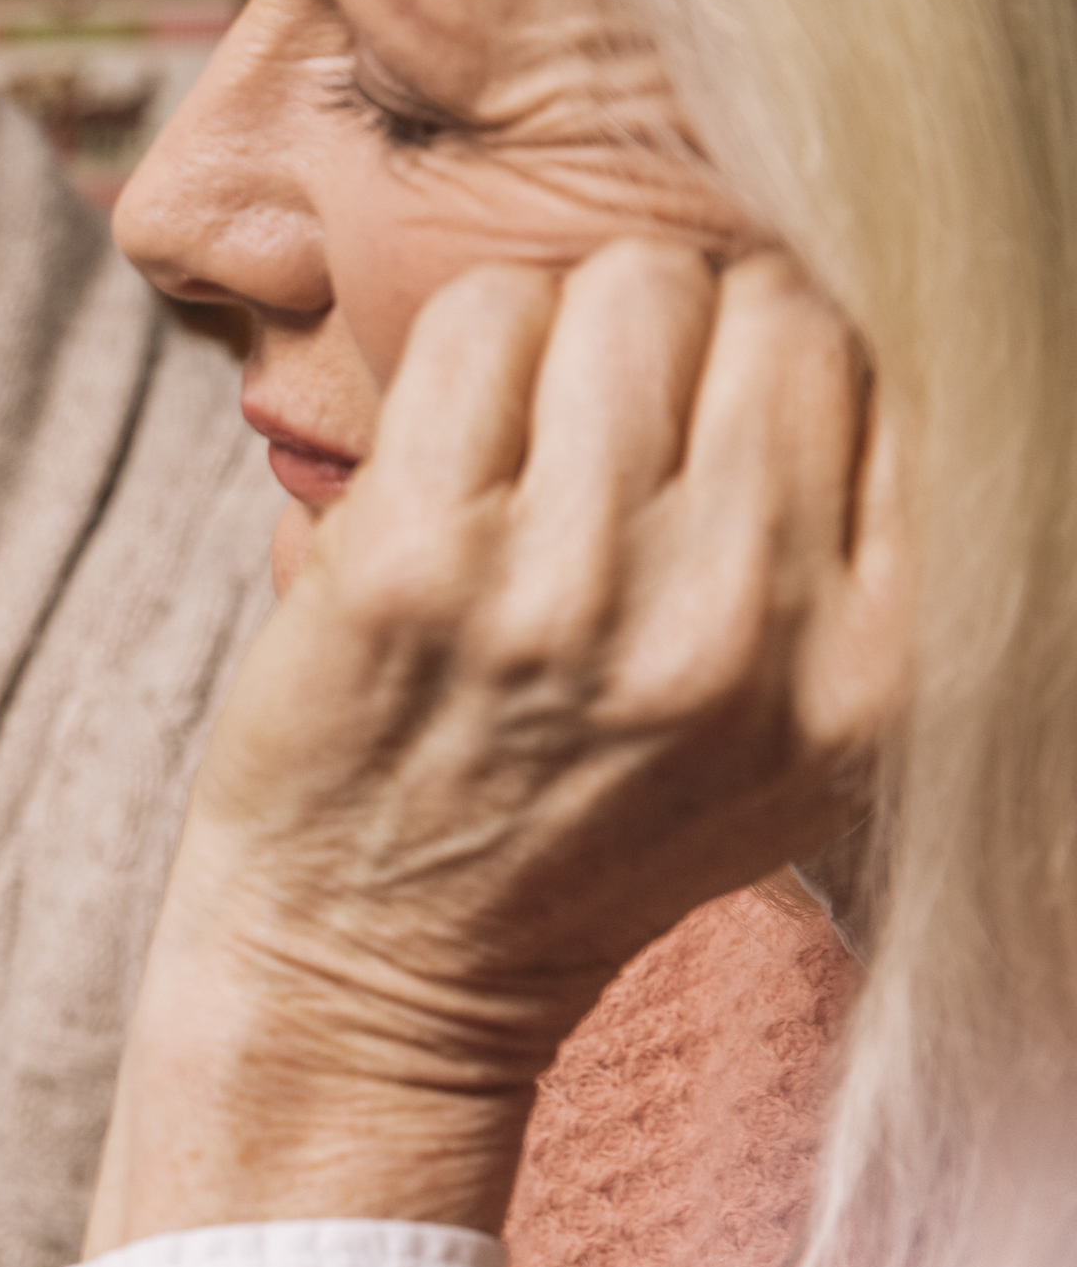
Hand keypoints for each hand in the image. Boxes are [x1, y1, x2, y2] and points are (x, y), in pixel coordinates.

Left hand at [94, 245, 908, 1248]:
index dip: (795, 366)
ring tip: (536, 443)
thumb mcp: (789, 742)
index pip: (891, 372)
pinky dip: (473, 344)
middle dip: (691, 339)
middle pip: (771, 306)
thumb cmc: (571, 831)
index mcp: (866, 668)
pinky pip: (486, 319)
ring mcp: (568, 595)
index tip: (721, 431)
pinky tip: (454, 447)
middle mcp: (736, 630)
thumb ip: (856, 560)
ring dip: (577, 333)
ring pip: (631, 291)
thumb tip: (873, 328)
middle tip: (618, 432)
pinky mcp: (413, 564)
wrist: (374, 975)